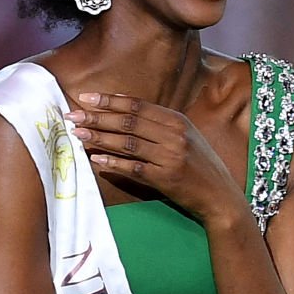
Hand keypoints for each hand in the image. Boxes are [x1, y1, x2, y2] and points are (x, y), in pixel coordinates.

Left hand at [66, 91, 243, 223]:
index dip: (110, 101)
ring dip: (100, 138)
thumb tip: (123, 109)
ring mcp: (170, 156)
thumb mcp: (185, 136)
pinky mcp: (166, 178)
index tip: (86, 97)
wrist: (220, 196)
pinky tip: (96, 159)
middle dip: (97, 117)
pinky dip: (114, 162)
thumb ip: (158, 124)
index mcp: (177, 120)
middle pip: (128, 122)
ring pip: (128, 143)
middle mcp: (174, 135)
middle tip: (73, 115)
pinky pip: (134, 168)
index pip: (137, 106)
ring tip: (78, 134)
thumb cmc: (200, 165)